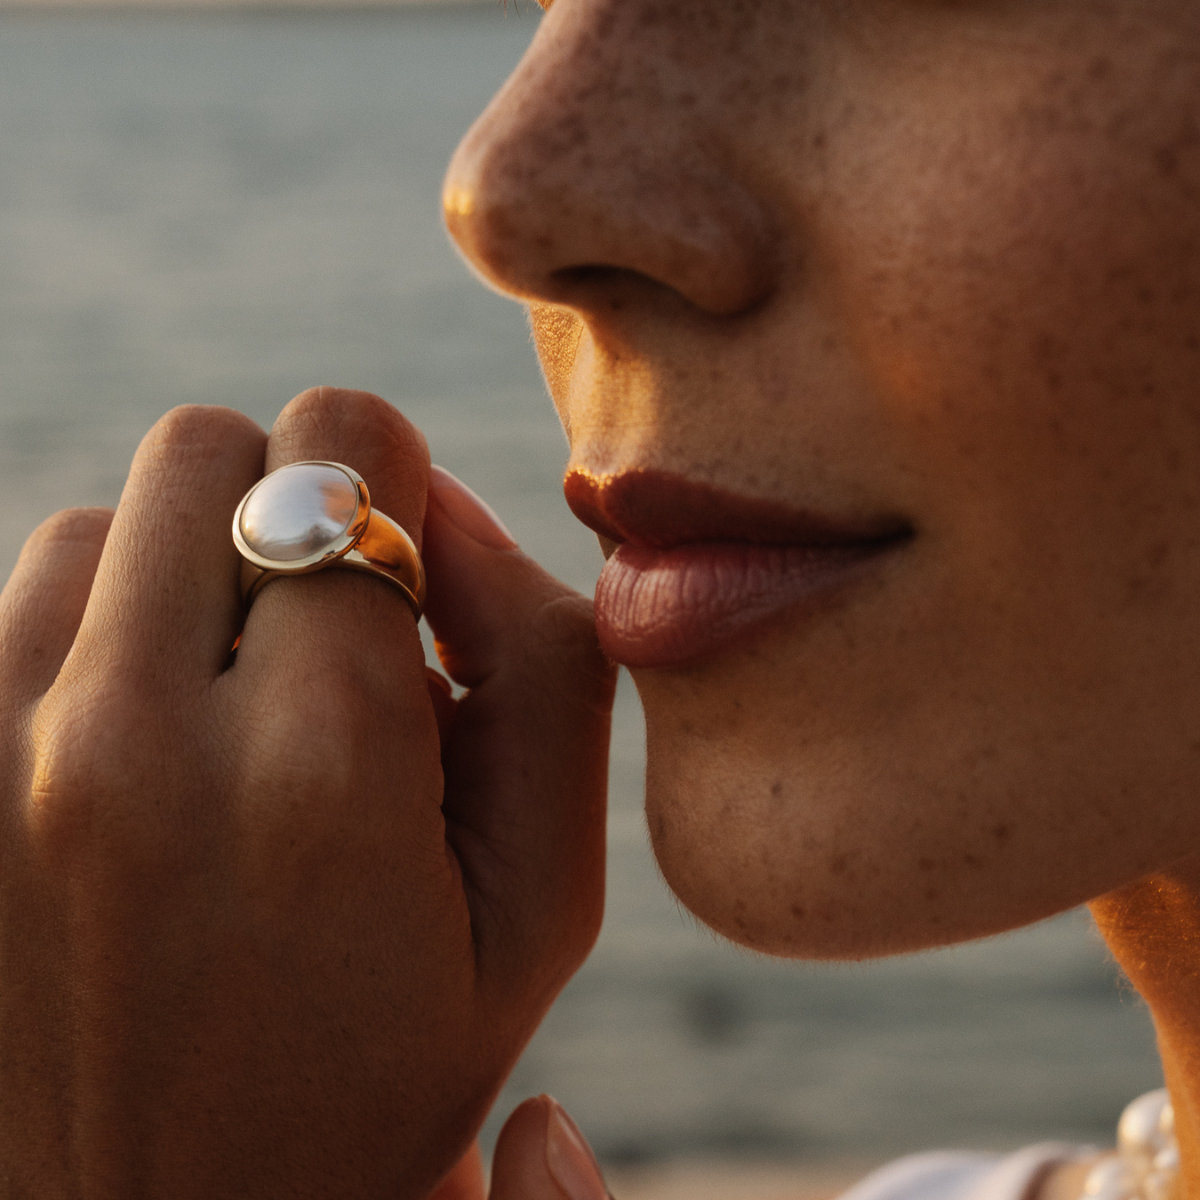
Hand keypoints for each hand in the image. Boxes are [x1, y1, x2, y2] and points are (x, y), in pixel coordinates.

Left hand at [0, 388, 614, 1196]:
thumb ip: (542, 664)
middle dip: (293, 509)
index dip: (398, 483)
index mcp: (321, 768)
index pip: (344, 443)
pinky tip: (151, 755)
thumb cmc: (381, 1069)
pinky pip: (22, 609)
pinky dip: (102, 644)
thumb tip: (446, 512)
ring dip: (191, 587)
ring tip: (238, 721)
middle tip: (332, 639)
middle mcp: (128, 743)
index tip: (409, 580)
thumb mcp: (539, 899)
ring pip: (106, 525)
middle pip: (209, 447)